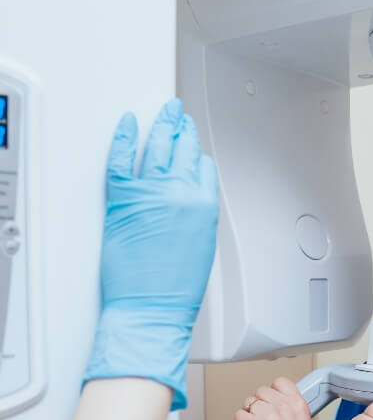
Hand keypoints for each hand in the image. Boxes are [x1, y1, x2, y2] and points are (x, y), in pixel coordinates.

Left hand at [83, 98, 218, 409]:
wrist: (152, 307)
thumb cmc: (176, 287)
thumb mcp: (202, 245)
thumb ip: (196, 214)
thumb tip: (187, 199)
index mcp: (203, 205)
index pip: (203, 166)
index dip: (196, 154)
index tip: (192, 146)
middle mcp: (180, 193)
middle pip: (182, 148)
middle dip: (181, 127)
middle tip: (178, 114)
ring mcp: (151, 192)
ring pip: (157, 146)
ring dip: (161, 124)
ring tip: (163, 112)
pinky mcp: (123, 198)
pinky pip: (121, 158)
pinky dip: (123, 137)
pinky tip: (127, 124)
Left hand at [235, 377, 325, 419]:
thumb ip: (290, 410)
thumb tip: (274, 406)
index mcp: (298, 404)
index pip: (279, 382)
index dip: (273, 392)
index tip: (272, 400)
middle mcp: (283, 406)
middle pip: (261, 391)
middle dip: (261, 404)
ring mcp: (268, 415)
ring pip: (249, 402)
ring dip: (250, 414)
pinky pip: (239, 416)